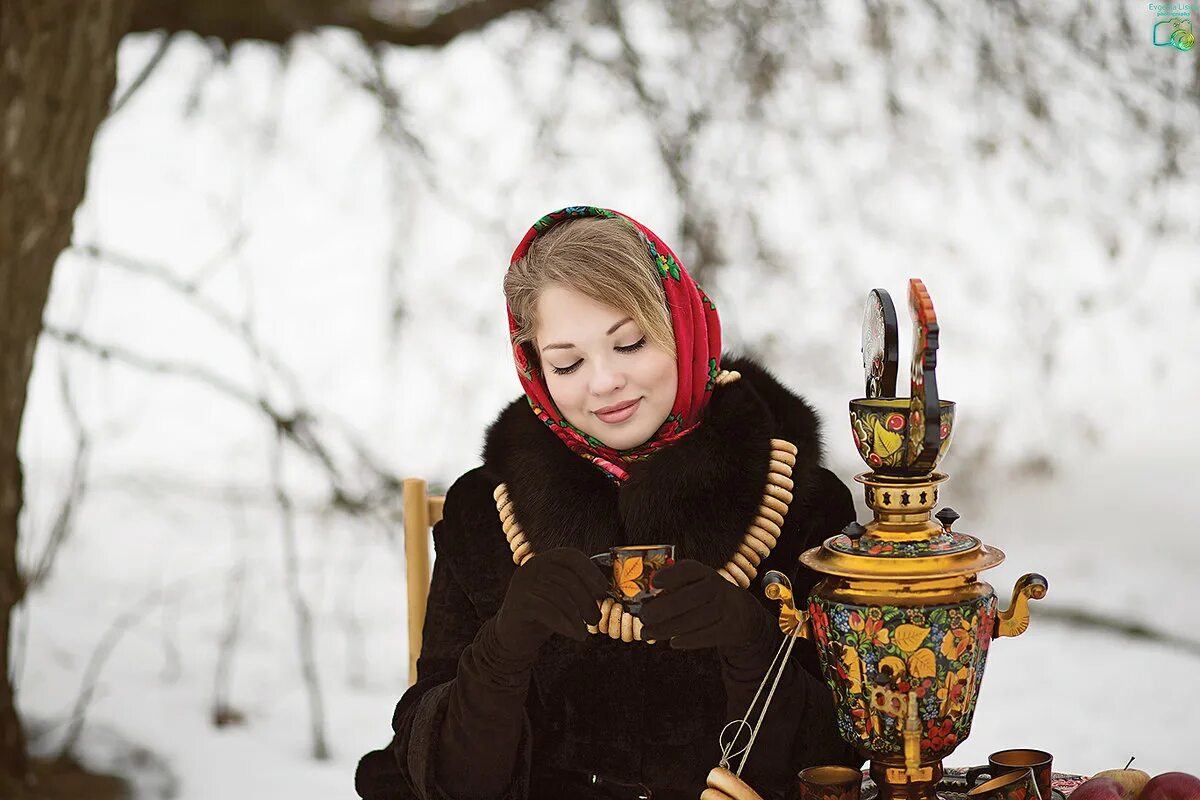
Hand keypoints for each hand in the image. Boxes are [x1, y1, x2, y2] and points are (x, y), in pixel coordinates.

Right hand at [494, 547, 607, 659]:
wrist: (512, 637)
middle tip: (595, 618)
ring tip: (584, 631)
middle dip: (586, 599)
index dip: (590, 570)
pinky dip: (566, 624)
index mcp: (543, 560)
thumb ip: (577, 587)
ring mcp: (522, 584)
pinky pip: (549, 611)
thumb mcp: (561, 596)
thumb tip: (608, 588)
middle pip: (567, 577)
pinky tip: (575, 635)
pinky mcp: (518, 604)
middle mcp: (531, 567)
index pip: (570, 555)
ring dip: (577, 616)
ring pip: (560, 596)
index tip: (603, 589)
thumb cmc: (543, 615)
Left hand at [639, 559, 770, 649]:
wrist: (743, 613)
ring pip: (695, 619)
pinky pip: (708, 635)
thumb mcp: (695, 586)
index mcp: (705, 573)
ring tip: (647, 633)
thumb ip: (673, 589)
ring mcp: (727, 607)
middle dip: (663, 608)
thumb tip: (646, 600)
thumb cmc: (706, 598)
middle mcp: (717, 587)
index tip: (654, 583)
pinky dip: (688, 640)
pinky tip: (673, 642)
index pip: (688, 569)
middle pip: (689, 597)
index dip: (671, 575)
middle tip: (644, 617)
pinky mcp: (732, 628)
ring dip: (667, 628)